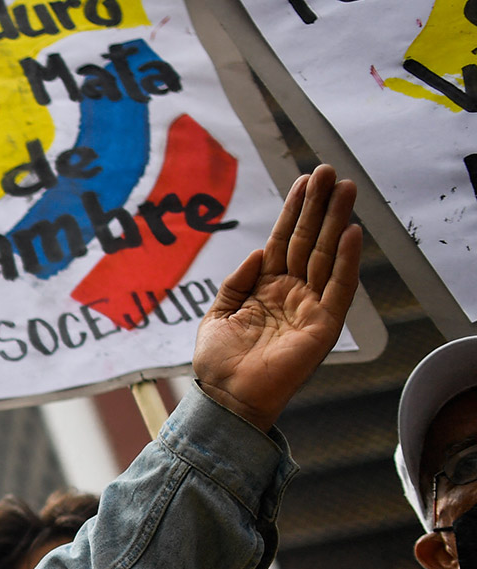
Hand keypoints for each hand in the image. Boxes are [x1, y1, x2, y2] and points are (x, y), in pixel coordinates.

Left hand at [193, 165, 361, 431]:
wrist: (225, 398)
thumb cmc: (218, 363)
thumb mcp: (217, 314)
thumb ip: (235, 282)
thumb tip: (257, 252)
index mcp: (264, 288)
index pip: (283, 241)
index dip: (293, 212)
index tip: (303, 181)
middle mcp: (290, 293)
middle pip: (307, 240)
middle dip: (318, 206)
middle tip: (328, 170)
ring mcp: (309, 307)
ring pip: (325, 255)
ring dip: (336, 221)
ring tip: (345, 188)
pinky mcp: (323, 325)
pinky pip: (338, 287)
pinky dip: (345, 260)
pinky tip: (350, 232)